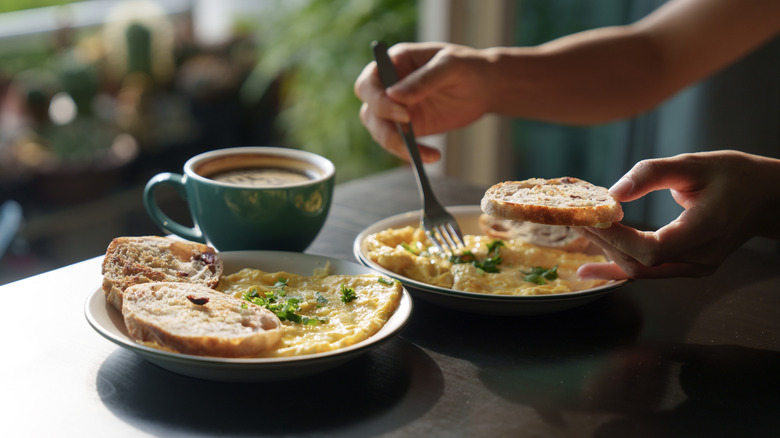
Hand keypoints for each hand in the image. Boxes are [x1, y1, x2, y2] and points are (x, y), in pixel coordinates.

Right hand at [354, 42, 493, 162]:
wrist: (486, 87)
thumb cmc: (468, 67)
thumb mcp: (451, 66)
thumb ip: (424, 79)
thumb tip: (394, 95)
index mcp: (394, 63)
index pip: (368, 83)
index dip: (378, 100)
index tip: (403, 114)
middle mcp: (389, 86)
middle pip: (369, 110)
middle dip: (384, 126)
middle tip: (410, 136)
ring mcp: (397, 109)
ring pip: (380, 131)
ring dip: (398, 145)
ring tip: (427, 154)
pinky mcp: (409, 127)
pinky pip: (399, 144)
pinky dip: (411, 154)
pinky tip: (432, 156)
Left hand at [576, 151, 779, 279]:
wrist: (765, 199)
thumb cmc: (734, 176)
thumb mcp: (694, 164)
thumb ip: (652, 175)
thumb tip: (613, 193)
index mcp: (707, 230)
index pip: (653, 248)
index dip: (618, 237)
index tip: (593, 217)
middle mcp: (700, 258)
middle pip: (641, 263)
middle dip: (604, 241)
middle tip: (576, 218)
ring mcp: (695, 268)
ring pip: (641, 271)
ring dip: (608, 251)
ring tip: (580, 231)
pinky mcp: (688, 268)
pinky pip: (648, 272)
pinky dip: (618, 266)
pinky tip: (590, 268)